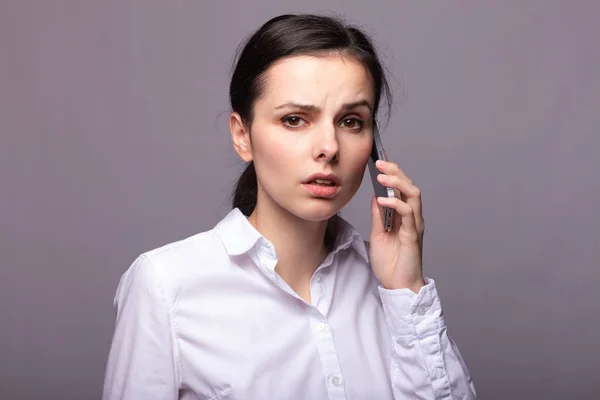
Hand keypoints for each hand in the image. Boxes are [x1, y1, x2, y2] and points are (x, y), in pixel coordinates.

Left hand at [369, 160, 425, 292]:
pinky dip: (396, 204)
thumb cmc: (390, 263)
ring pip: (413, 195)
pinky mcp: (413, 235)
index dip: (393, 174)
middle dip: (395, 172)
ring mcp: (414, 225)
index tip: (379, 161)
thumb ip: (378, 216)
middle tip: (380, 162)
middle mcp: (412, 218)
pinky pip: (407, 214)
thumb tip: (375, 197)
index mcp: (404, 216)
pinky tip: (383, 199)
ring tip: (382, 176)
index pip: (401, 189)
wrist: (397, 286)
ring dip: (397, 183)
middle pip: (409, 187)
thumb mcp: (378, 234)